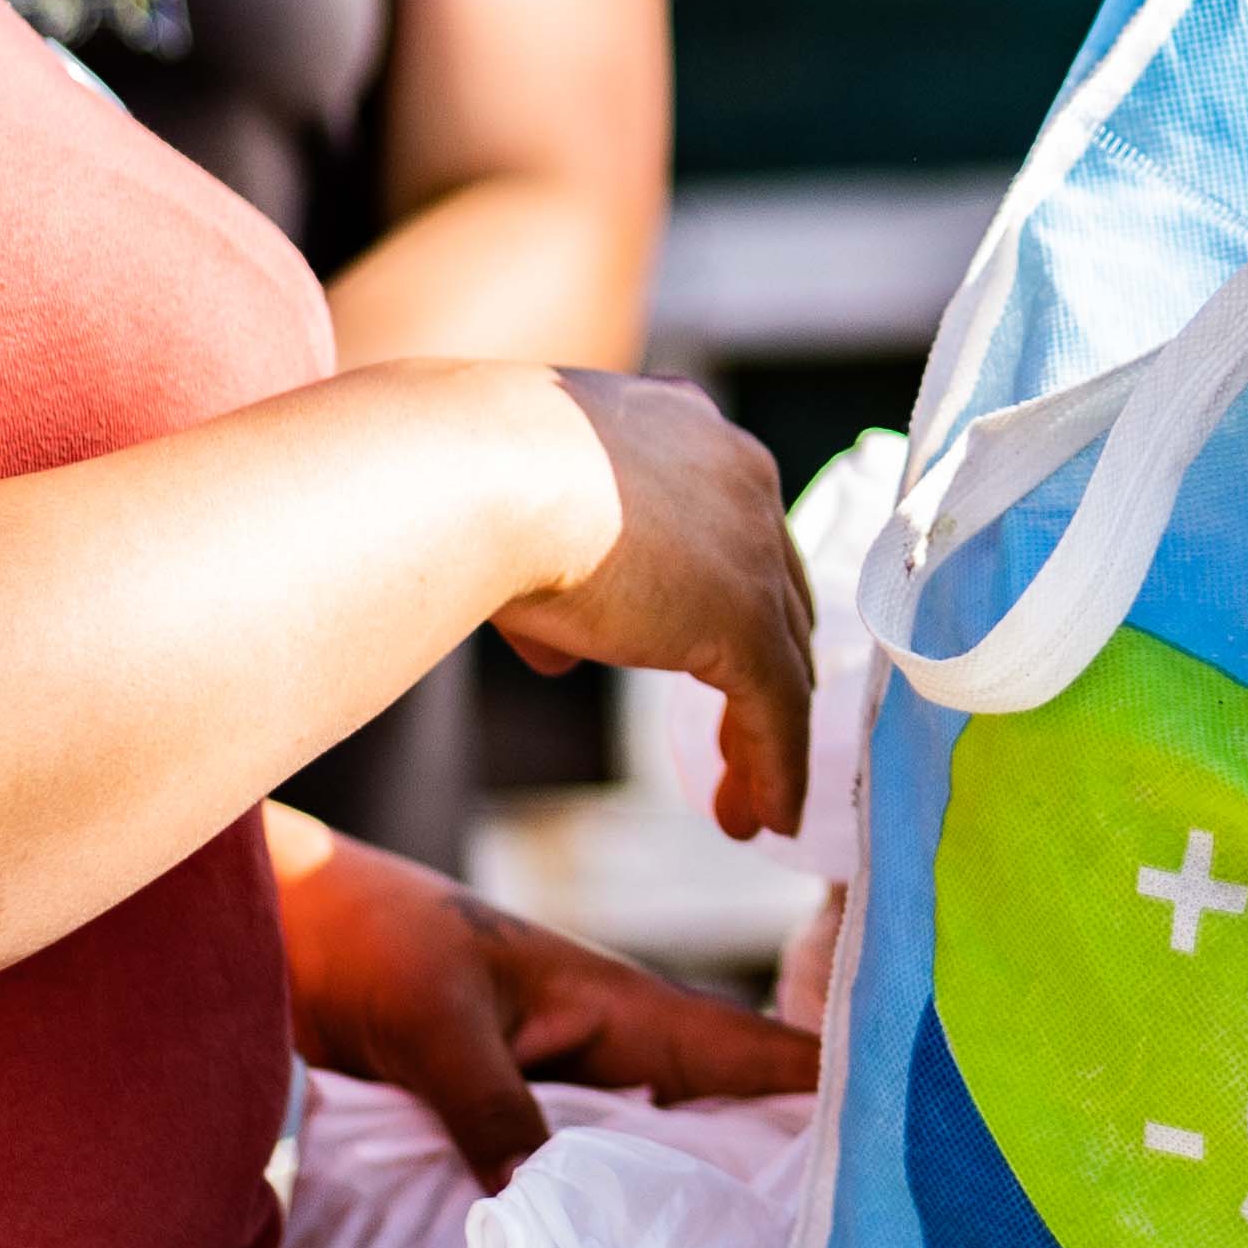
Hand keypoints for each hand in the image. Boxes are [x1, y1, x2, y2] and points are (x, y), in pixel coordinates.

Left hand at [279, 826, 813, 1184]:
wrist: (291, 932)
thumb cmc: (376, 945)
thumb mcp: (438, 1027)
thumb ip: (495, 1112)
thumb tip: (547, 1212)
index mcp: (629, 1011)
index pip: (763, 1057)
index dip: (842, 1100)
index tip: (917, 1164)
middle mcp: (621, 1058)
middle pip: (734, 1127)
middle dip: (790, 1187)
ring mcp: (577, 1097)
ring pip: (668, 1165)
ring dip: (705, 1218)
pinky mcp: (525, 1132)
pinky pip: (595, 1186)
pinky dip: (619, 1229)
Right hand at [486, 370, 814, 838]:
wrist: (476, 467)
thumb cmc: (467, 478)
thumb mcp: (520, 522)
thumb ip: (558, 587)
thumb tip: (560, 653)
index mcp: (687, 428)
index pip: (727, 526)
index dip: (719, 595)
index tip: (699, 650)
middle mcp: (736, 473)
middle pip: (772, 590)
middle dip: (759, 667)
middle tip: (740, 735)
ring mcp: (749, 546)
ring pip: (781, 658)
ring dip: (765, 737)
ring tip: (748, 805)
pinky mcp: (745, 617)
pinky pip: (777, 711)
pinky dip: (775, 770)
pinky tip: (762, 820)